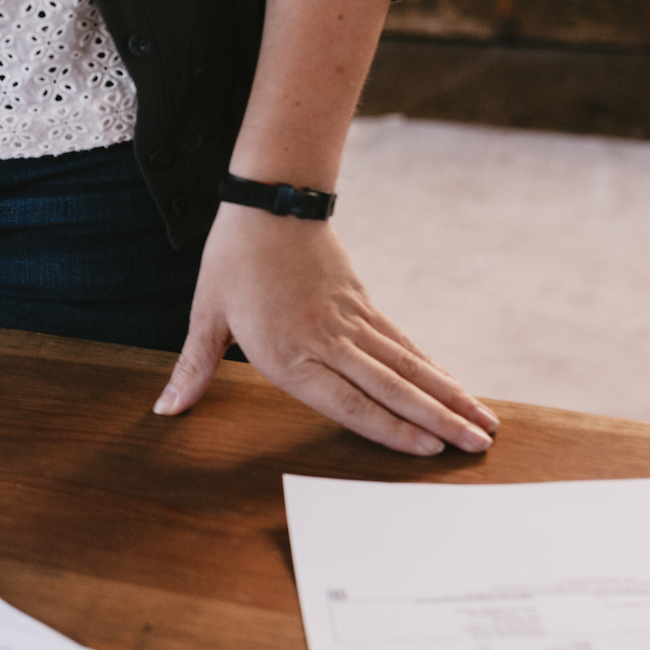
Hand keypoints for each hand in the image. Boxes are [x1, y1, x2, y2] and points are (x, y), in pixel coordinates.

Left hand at [154, 205, 498, 455]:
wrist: (269, 199)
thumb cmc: (233, 259)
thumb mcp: (205, 314)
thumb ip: (194, 368)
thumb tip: (166, 409)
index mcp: (287, 352)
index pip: (345, 401)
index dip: (388, 428)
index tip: (426, 450)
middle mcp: (326, 340)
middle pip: (390, 387)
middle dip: (436, 421)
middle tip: (476, 447)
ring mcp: (350, 321)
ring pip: (407, 365)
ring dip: (447, 396)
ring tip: (483, 423)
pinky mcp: (362, 304)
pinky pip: (402, 342)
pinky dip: (431, 367)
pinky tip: (454, 386)